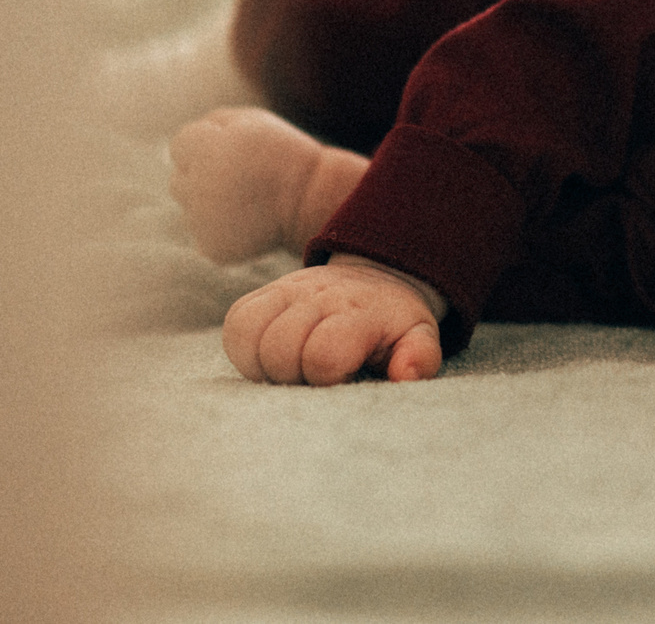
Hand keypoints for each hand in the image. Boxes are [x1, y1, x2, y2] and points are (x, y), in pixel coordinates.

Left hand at [170, 106, 356, 262]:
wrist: (309, 200)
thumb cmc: (282, 154)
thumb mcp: (251, 122)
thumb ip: (211, 123)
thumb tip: (183, 141)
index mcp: (205, 152)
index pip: (180, 146)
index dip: (203, 147)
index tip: (226, 152)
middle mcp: (197, 187)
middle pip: (178, 181)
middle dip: (200, 177)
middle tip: (237, 179)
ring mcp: (202, 222)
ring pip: (190, 210)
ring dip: (207, 204)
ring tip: (243, 201)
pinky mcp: (212, 248)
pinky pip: (204, 235)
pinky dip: (220, 230)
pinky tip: (246, 222)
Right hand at [222, 256, 446, 384]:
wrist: (377, 273)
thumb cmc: (393, 323)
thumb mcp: (419, 337)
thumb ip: (418, 357)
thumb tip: (406, 375)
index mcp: (360, 313)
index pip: (323, 355)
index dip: (325, 379)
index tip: (339, 381)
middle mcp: (319, 297)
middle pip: (279, 349)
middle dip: (292, 376)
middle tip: (313, 378)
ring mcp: (289, 290)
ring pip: (249, 334)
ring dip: (264, 364)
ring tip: (291, 370)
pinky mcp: (265, 292)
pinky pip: (235, 322)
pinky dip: (244, 348)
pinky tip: (269, 358)